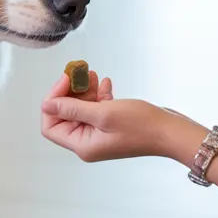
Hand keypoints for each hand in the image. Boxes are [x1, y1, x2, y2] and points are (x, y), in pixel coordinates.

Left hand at [40, 71, 192, 162]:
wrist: (171, 132)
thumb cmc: (141, 125)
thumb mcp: (103, 113)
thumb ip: (72, 109)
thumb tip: (46, 106)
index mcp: (82, 145)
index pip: (50, 125)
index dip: (53, 101)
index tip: (65, 81)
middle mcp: (87, 142)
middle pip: (65, 115)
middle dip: (70, 92)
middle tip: (79, 72)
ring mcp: (100, 134)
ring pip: (81, 108)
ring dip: (84, 90)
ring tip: (91, 73)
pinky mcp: (111, 125)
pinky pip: (97, 108)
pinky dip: (98, 94)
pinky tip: (105, 82)